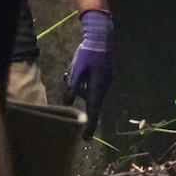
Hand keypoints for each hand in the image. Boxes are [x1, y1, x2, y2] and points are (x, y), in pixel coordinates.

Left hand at [64, 9, 113, 138]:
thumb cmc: (88, 54)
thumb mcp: (76, 70)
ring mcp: (106, 79)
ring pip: (91, 90)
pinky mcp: (106, 73)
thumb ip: (72, 87)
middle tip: (70, 76)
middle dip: (80, 94)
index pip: (93, 111)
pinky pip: (94, 82)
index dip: (89, 125)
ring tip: (72, 69)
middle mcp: (104, 86)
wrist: (102, 37)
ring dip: (81, 85)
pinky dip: (85, 79)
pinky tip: (80, 66)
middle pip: (91, 99)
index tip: (86, 138)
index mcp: (97, 88)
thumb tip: (68, 102)